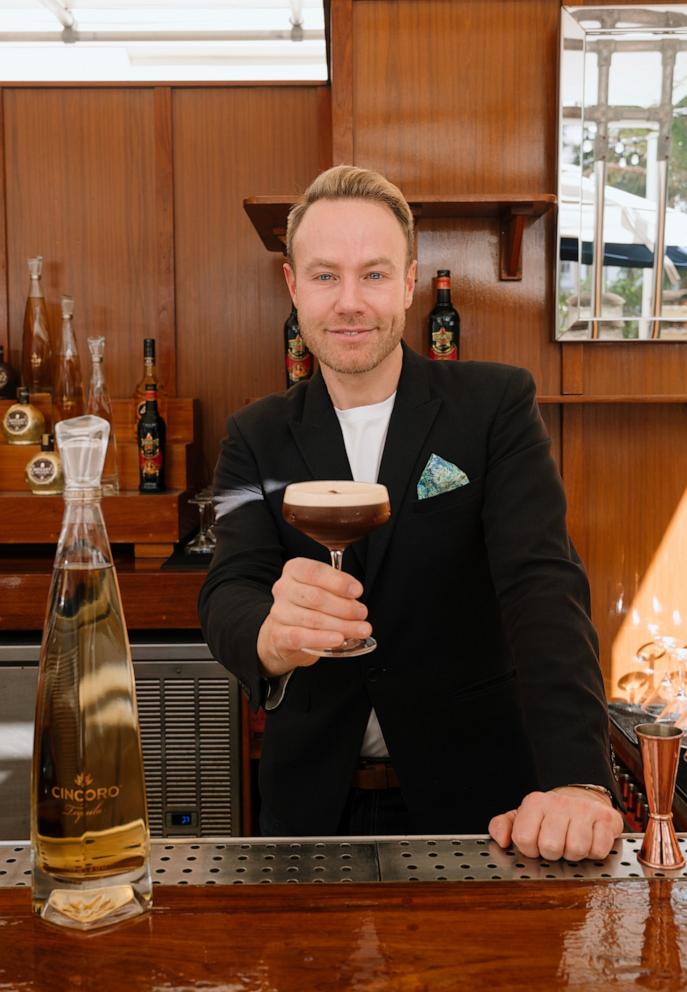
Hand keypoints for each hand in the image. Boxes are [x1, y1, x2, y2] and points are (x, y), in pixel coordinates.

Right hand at [257, 557, 371, 676]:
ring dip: (342, 625)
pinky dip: (322, 638)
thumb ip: (338, 588)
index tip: (358, 591)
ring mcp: (279, 613)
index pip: (315, 572)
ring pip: (313, 619)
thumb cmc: (310, 607)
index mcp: (294, 570)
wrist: (286, 634)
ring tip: (361, 629)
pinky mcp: (279, 636)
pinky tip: (339, 639)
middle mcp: (283, 589)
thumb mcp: (323, 589)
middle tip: (362, 613)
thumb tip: (356, 595)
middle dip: (345, 607)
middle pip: (316, 597)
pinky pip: (301, 637)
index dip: (339, 582)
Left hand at [488, 787, 623, 860]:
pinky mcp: (606, 818)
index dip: (530, 849)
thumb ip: (503, 826)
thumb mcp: (523, 817)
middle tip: (557, 844)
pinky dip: (594, 852)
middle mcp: (559, 803)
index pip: (524, 839)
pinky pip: (598, 851)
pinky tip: (589, 841)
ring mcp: (584, 809)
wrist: (582, 799)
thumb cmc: (550, 815)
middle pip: (550, 847)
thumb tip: (501, 841)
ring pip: (575, 850)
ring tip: (572, 842)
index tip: (536, 844)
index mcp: (535, 803)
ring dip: (574, 854)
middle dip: (553, 853)